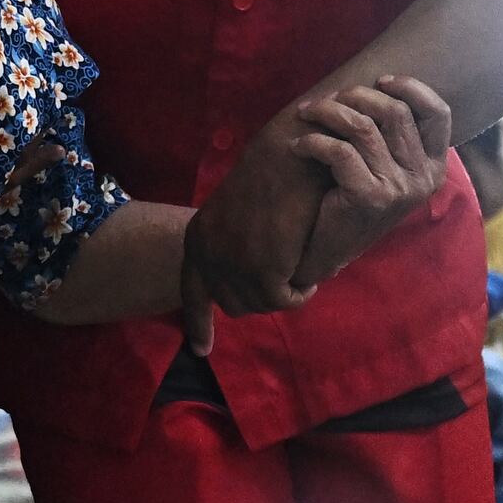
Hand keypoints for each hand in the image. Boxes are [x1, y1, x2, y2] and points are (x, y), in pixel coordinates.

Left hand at [184, 133, 335, 319]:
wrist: (292, 152)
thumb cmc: (276, 174)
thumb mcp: (242, 214)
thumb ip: (237, 246)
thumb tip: (249, 285)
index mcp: (198, 238)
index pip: (192, 293)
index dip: (199, 323)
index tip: (201, 350)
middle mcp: (206, 254)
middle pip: (234, 304)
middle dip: (262, 298)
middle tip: (289, 283)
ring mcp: (231, 264)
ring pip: (262, 304)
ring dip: (286, 291)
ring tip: (303, 269)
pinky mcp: (261, 270)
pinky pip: (284, 299)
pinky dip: (301, 289)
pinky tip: (310, 271)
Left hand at [275, 78, 454, 287]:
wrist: (329, 251)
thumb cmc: (354, 200)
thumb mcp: (387, 169)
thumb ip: (395, 137)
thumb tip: (379, 83)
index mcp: (434, 168)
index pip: (438, 113)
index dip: (412, 88)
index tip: (381, 80)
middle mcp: (423, 179)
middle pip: (394, 112)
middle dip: (355, 96)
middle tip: (327, 100)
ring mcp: (398, 189)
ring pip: (362, 127)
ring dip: (327, 112)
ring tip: (306, 113)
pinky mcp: (369, 197)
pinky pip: (338, 150)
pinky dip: (312, 142)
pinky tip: (298, 146)